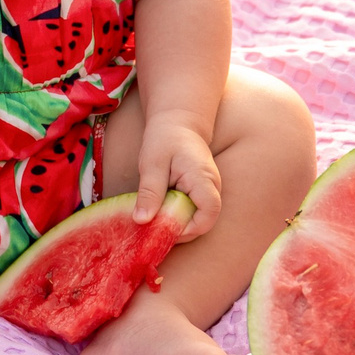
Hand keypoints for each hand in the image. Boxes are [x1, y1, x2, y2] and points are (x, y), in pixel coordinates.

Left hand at [135, 115, 220, 240]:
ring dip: (176, 224)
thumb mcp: (152, 163)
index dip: (187, 229)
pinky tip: (159, 210)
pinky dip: (176, 216)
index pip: (208, 215)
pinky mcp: (201, 194)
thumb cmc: (165, 138)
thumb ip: (149, 192)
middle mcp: (213, 188)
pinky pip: (192, 213)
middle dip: (178, 230)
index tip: (163, 228)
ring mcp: (209, 192)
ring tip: (154, 217)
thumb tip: (141, 221)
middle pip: (203, 222)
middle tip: (152, 227)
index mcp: (203, 179)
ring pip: (197, 220)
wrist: (178, 123)